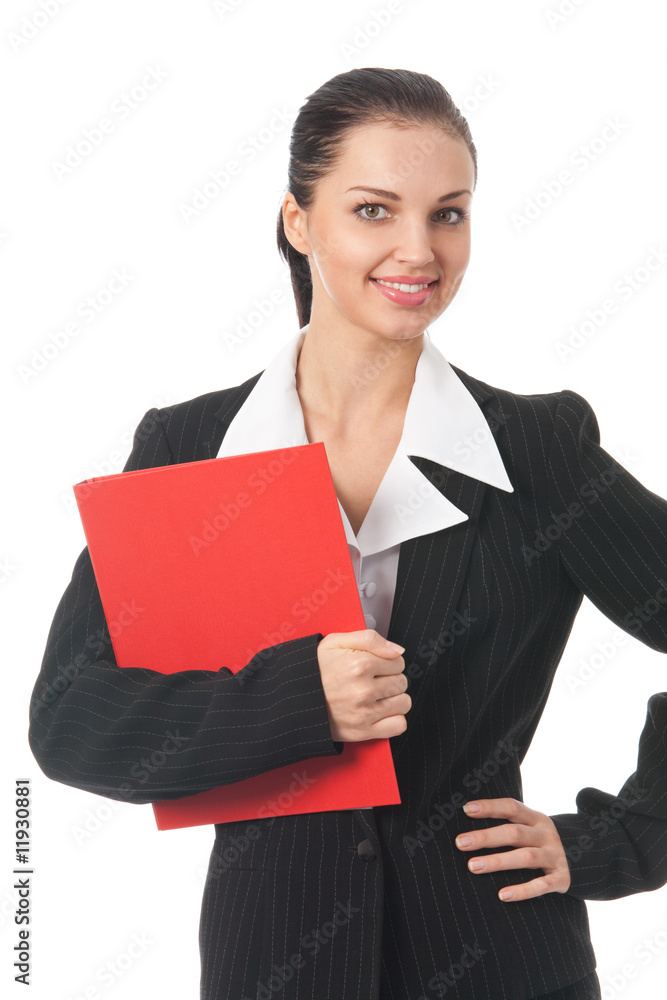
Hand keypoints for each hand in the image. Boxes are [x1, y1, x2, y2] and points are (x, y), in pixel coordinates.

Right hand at [316, 629, 410, 741]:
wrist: (293, 698)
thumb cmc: (315, 669)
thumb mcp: (336, 641)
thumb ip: (370, 638)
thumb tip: (397, 651)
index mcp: (360, 664)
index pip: (398, 662)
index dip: (388, 662)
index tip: (376, 667)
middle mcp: (364, 689)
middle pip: (402, 682)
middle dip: (391, 679)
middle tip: (373, 681)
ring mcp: (364, 712)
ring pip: (403, 703)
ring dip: (394, 699)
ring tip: (377, 696)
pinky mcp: (363, 731)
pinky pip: (398, 725)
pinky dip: (394, 719)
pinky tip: (381, 712)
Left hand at [454, 797, 570, 900]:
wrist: (581, 860)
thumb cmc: (538, 843)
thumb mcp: (529, 828)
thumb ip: (507, 826)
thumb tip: (467, 828)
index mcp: (535, 818)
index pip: (511, 807)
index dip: (490, 807)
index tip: (467, 810)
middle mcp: (546, 834)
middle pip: (515, 833)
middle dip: (486, 837)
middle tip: (460, 843)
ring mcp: (555, 856)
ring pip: (525, 857)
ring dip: (498, 861)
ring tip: (472, 866)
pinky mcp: (562, 878)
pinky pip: (542, 885)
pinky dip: (522, 890)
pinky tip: (502, 895)